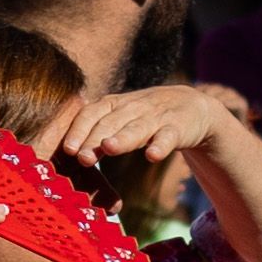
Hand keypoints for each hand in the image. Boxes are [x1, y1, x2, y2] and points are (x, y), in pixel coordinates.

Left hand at [56, 85, 241, 174]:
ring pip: (137, 127)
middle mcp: (134, 108)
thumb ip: (100, 131)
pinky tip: (152, 156)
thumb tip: (69, 154)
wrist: (193, 107)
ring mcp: (157, 117)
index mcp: (116, 104)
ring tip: (109, 148)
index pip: (93, 113)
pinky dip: (161, 145)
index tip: (68, 149)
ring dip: (123, 138)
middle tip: (81, 157)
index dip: (79, 129)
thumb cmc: (148, 117)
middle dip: (95, 139)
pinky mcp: (178, 128)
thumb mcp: (123, 119)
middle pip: (111, 122)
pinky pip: (168, 137)